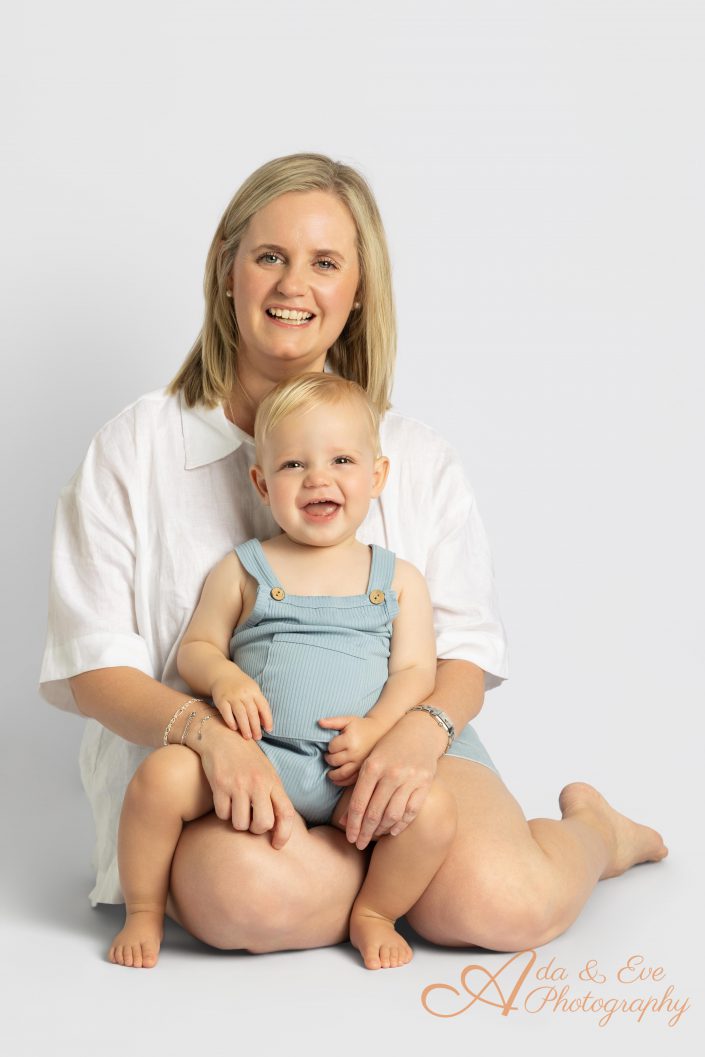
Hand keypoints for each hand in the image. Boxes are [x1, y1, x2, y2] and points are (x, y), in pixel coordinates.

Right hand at [195, 716, 294, 848]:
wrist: (222, 737)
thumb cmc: (247, 759)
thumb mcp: (266, 773)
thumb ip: (272, 795)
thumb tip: (276, 825)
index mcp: (273, 781)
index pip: (286, 812)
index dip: (284, 833)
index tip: (277, 844)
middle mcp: (258, 783)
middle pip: (263, 824)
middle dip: (256, 829)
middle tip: (251, 822)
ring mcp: (239, 784)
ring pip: (240, 824)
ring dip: (237, 822)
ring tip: (237, 808)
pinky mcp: (220, 785)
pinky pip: (222, 814)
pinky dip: (223, 812)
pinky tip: (225, 800)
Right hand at [211, 672, 272, 739]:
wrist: (222, 674)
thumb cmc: (241, 686)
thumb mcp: (253, 690)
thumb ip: (259, 704)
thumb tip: (265, 723)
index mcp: (254, 691)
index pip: (263, 706)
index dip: (268, 719)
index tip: (269, 730)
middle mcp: (244, 693)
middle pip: (252, 712)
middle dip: (256, 727)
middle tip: (257, 737)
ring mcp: (232, 696)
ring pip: (240, 714)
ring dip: (245, 727)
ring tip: (248, 737)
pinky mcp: (221, 700)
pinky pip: (227, 713)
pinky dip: (231, 721)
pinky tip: (234, 728)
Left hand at [318, 714, 385, 784]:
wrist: (380, 732)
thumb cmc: (361, 726)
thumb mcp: (348, 720)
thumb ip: (333, 721)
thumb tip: (319, 722)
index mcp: (350, 739)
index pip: (331, 747)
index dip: (329, 747)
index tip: (333, 745)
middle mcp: (355, 753)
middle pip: (334, 761)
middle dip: (328, 759)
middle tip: (329, 757)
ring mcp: (360, 763)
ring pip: (341, 773)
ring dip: (332, 774)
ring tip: (330, 771)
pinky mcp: (363, 770)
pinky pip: (350, 780)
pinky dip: (341, 782)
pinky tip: (336, 779)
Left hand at [333, 711, 443, 849]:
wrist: (420, 730)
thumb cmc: (389, 747)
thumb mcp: (371, 761)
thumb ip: (358, 788)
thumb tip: (344, 820)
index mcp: (373, 766)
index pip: (359, 803)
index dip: (353, 824)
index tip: (349, 838)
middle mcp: (391, 773)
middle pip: (374, 812)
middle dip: (364, 832)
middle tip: (359, 844)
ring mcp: (409, 779)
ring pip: (392, 815)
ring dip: (381, 830)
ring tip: (374, 836)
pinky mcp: (424, 783)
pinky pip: (411, 811)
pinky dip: (401, 824)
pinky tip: (393, 830)